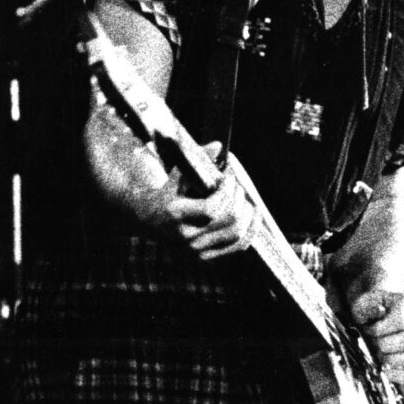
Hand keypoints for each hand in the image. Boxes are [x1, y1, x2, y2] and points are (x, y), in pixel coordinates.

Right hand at [152, 144, 253, 259]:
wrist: (149, 220)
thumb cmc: (167, 192)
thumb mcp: (178, 174)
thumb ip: (198, 159)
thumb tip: (219, 145)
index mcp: (175, 214)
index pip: (212, 208)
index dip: (227, 190)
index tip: (228, 175)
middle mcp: (185, 236)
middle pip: (229, 219)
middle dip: (238, 197)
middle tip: (236, 184)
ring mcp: (196, 251)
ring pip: (236, 233)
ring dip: (247, 212)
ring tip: (244, 198)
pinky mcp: (205, 258)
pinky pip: (238, 246)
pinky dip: (251, 230)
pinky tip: (254, 214)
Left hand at [346, 286, 403, 387]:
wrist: (369, 314)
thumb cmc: (366, 309)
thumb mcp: (361, 302)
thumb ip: (366, 307)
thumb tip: (378, 313)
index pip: (402, 321)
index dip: (382, 329)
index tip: (367, 330)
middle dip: (387, 346)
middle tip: (372, 345)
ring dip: (397, 360)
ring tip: (379, 358)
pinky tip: (386, 372)